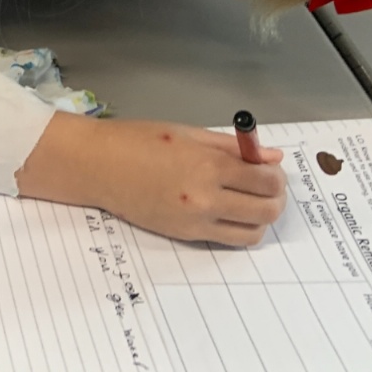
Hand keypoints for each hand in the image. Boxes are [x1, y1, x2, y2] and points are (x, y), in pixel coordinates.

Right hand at [17, 115, 287, 245]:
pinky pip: (228, 239)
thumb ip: (231, 146)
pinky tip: (225, 210)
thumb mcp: (187, 133)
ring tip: (246, 200)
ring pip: (254, 232)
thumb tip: (271, 156)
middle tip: (264, 186)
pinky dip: (238, 227)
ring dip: (260, 217)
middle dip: (275, 197)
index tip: (267, 167)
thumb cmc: (137, 140)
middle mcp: (206, 197)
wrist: (96, 166)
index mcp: (208, 164)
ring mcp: (196, 221)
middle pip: (268, 210)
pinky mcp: (185, 235)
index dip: (275, 174)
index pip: (267, 180)